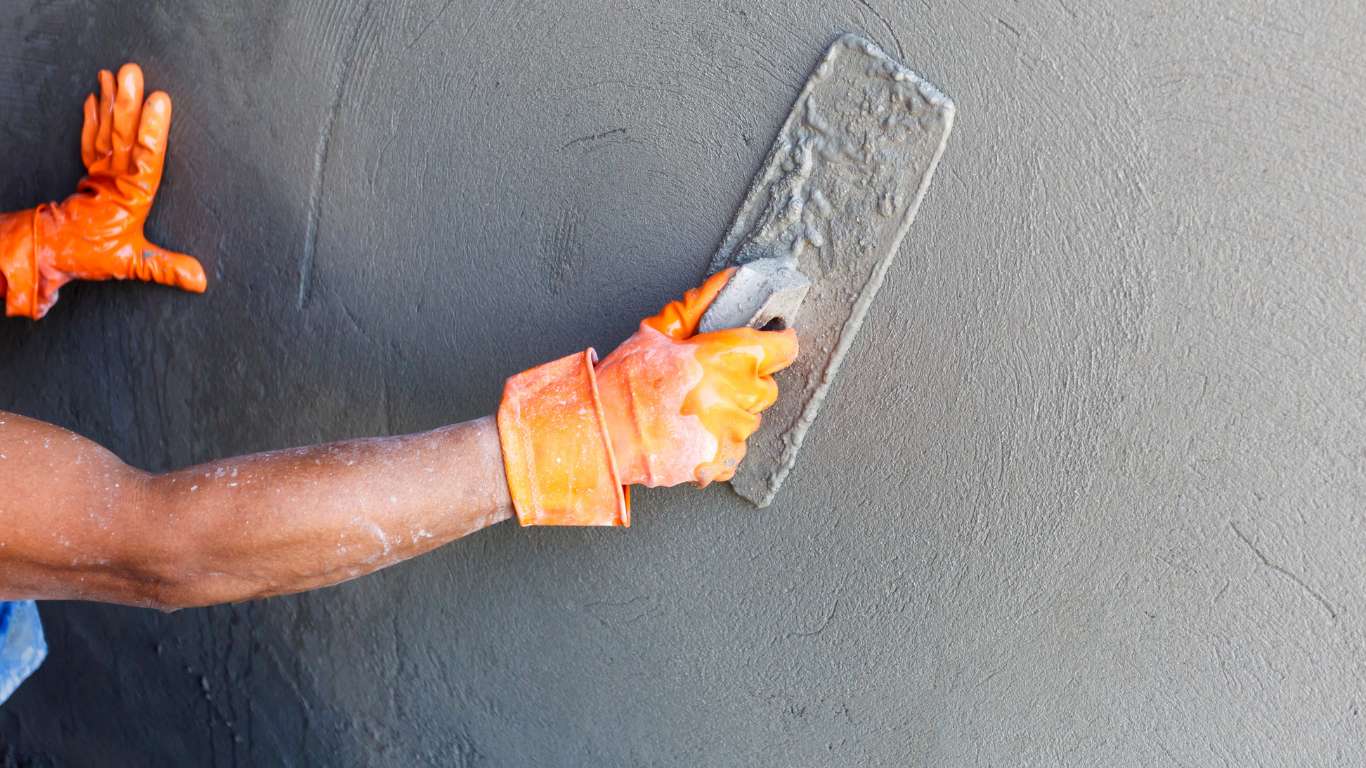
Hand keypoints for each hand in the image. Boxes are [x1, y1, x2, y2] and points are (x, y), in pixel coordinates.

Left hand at [0, 63, 204, 318]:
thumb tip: (200, 279)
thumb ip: (165, 269)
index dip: (153, 130)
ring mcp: (99, 172)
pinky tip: (95, 96)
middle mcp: (114, 178)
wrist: (48, 251)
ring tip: (115, 73)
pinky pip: (90, 139)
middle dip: (128, 103)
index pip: (146, 159)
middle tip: (132, 72)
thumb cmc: (90, 256)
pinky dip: (92, 117)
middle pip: (121, 136)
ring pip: (106, 131)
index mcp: (130, 197)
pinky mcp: (89, 171)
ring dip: (111, 101)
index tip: (159, 102)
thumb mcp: (130, 264)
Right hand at [497, 269, 798, 525]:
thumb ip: (699, 306)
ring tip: (691, 410)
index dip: (776, 343)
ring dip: (730, 413)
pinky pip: (734, 449)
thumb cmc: (624, 382)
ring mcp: (730, 432)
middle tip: (709, 381)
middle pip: (766, 386)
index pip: (783, 347)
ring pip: (750, 419)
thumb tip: (729, 281)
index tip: (770, 343)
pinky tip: (689, 433)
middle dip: (745, 382)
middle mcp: (735, 395)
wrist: (600, 434)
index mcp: (726, 357)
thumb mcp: (658, 333)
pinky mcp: (721, 461)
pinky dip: (718, 443)